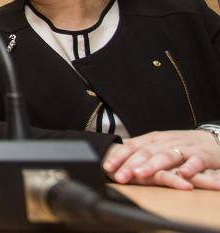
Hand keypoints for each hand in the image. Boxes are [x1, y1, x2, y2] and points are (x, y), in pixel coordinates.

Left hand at [103, 130, 219, 189]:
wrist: (211, 140)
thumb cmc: (179, 145)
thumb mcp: (156, 144)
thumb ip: (137, 149)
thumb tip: (112, 152)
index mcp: (153, 139)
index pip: (132, 147)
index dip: (119, 156)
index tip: (106, 168)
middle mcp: (166, 142)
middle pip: (146, 152)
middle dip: (131, 165)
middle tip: (119, 176)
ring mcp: (185, 148)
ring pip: (167, 155)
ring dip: (153, 165)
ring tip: (140, 174)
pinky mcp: (203, 156)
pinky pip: (196, 161)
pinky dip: (190, 167)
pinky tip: (183, 174)